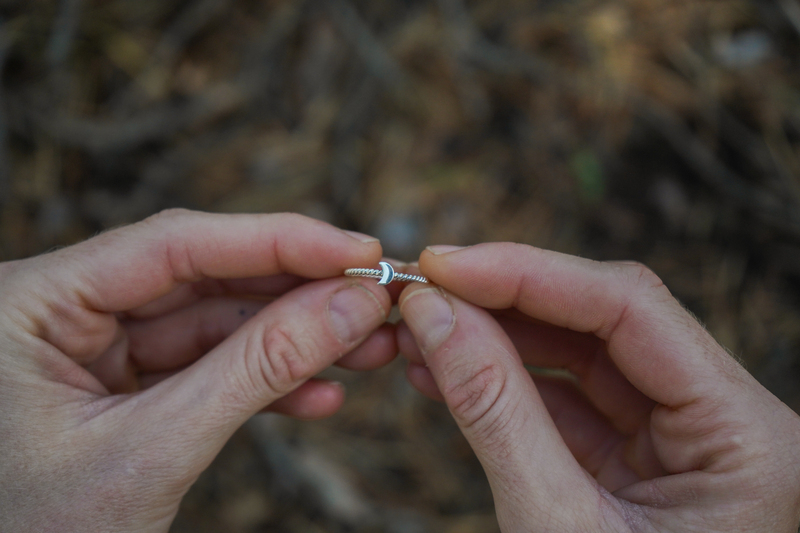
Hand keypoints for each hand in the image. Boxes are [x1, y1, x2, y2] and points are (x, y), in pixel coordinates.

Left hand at [0, 209, 395, 531]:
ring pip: (213, 325)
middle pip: (202, 278)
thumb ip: (256, 370)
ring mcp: (90, 350)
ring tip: (368, 350)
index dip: (278, 242)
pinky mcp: (119, 387)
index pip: (173, 245)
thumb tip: (351, 306)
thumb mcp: (152, 452)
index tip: (358, 252)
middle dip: (298, 296)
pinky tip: (318, 395)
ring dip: (294, 342)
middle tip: (376, 299)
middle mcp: (60, 311)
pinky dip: (261, 384)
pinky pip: (202, 369)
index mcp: (30, 303)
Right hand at [397, 243, 799, 531]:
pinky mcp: (636, 462)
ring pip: (580, 358)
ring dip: (496, 338)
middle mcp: (725, 424)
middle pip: (606, 323)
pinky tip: (444, 368)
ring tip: (421, 329)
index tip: (444, 265)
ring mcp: (680, 442)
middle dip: (506, 301)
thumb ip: (494, 410)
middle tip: (422, 288)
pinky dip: (504, 384)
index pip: (632, 309)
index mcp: (748, 438)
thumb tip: (433, 313)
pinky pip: (566, 402)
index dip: (530, 274)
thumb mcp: (554, 526)